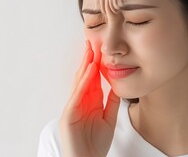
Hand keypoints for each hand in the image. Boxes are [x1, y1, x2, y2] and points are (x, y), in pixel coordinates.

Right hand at [60, 40, 120, 156]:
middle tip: (93, 42)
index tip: (101, 50)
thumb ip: (111, 103)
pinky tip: (90, 69)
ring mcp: (73, 107)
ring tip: (91, 50)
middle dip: (89, 59)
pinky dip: (85, 81)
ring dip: (86, 65)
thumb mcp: (109, 119)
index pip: (93, 79)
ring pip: (80, 81)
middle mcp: (80, 102)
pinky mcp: (69, 114)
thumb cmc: (95, 145)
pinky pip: (78, 94)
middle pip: (84, 76)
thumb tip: (118, 87)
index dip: (97, 64)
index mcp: (89, 103)